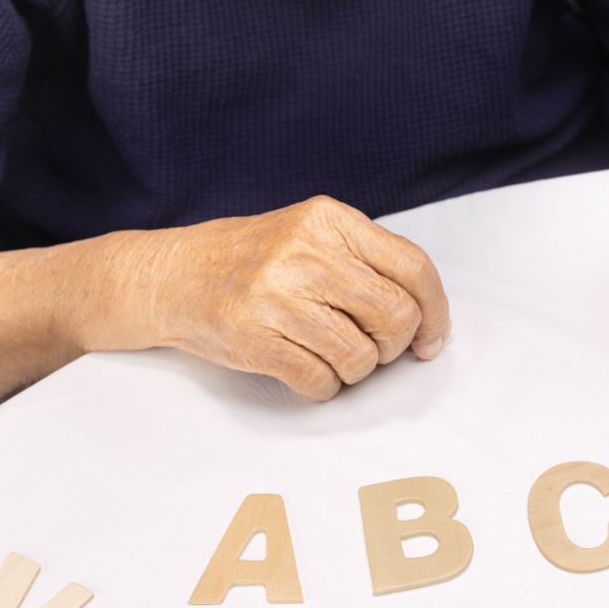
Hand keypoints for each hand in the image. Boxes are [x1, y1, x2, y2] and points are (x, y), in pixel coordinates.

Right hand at [104, 196, 450, 399]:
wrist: (172, 276)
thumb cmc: (253, 261)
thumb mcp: (312, 235)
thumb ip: (366, 261)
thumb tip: (427, 316)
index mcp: (330, 220)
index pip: (414, 268)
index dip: (436, 312)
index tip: (432, 338)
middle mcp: (306, 252)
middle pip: (396, 317)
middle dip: (394, 346)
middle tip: (373, 347)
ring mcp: (278, 295)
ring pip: (361, 357)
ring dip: (355, 369)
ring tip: (329, 353)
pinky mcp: (254, 337)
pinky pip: (321, 381)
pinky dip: (324, 387)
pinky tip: (306, 368)